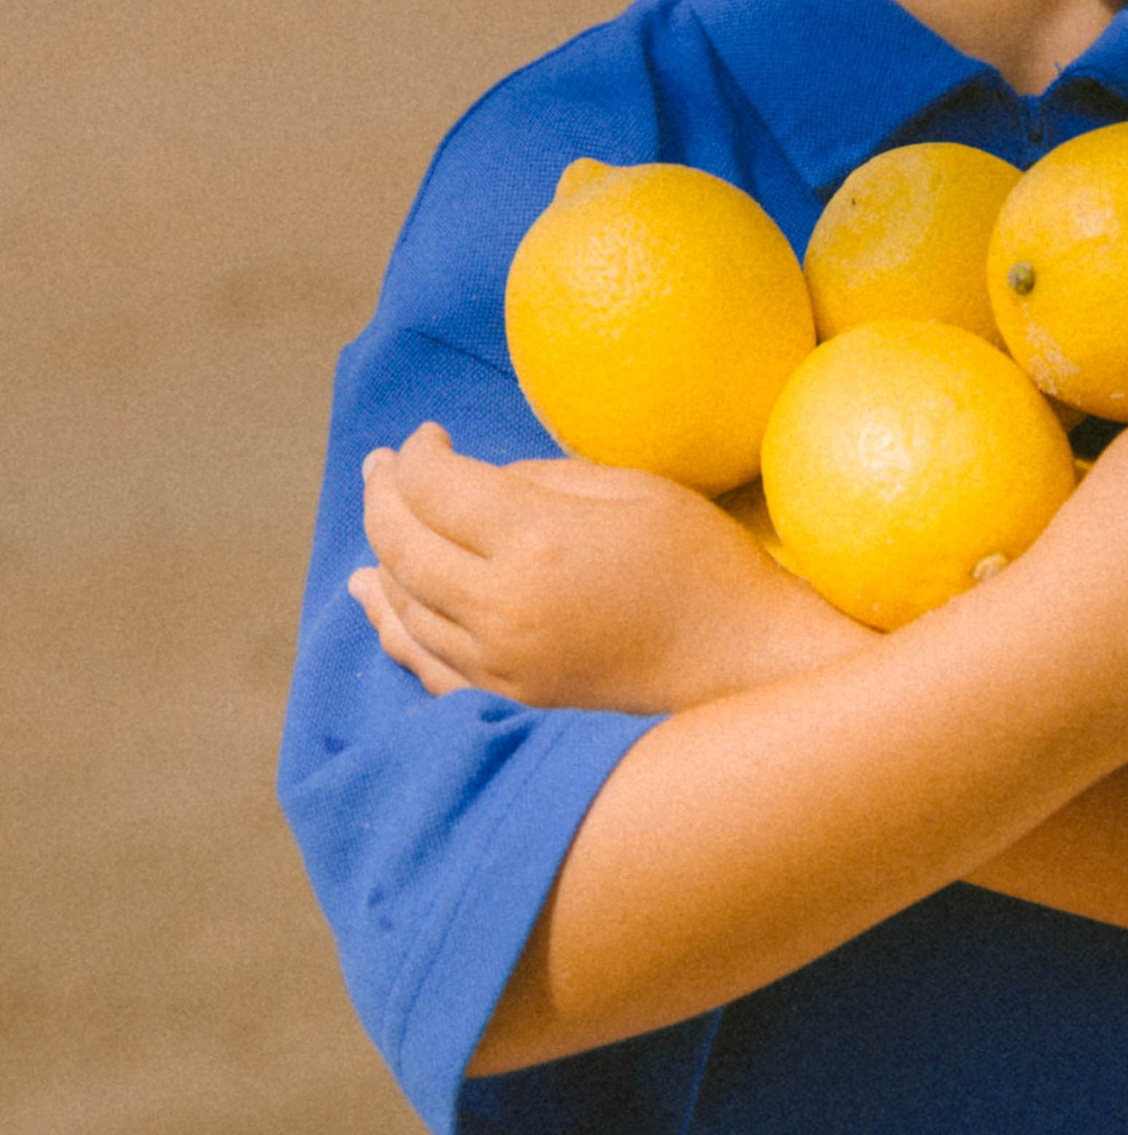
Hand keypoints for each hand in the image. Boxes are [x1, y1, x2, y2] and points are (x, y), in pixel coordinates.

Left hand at [351, 425, 871, 714]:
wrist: (745, 666)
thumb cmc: (703, 565)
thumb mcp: (634, 490)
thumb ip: (542, 479)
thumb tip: (476, 485)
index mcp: (537, 542)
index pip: (436, 488)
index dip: (418, 454)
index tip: (428, 434)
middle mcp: (504, 608)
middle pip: (402, 544)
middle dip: (383, 495)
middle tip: (381, 465)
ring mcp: (501, 664)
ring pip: (402, 604)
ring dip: (379, 555)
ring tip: (376, 515)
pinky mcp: (510, 700)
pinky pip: (424, 661)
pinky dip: (390, 625)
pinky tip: (376, 599)